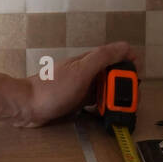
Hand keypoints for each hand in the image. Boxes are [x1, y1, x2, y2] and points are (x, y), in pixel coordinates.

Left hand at [11, 41, 133, 128]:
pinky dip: (103, 106)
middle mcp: (88, 71)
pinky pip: (96, 100)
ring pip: (106, 88)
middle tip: (126, 100)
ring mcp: (82, 85)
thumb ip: (103, 57)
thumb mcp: (81, 71)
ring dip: (115, 97)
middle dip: (125, 85)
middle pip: (115, 74)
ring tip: (117, 109)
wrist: (27, 106)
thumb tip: (127, 47)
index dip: (130, 65)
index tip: (135, 80)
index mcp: (90, 61)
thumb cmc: (53, 89)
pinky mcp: (77, 99)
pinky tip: (103, 113)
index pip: (118, 56)